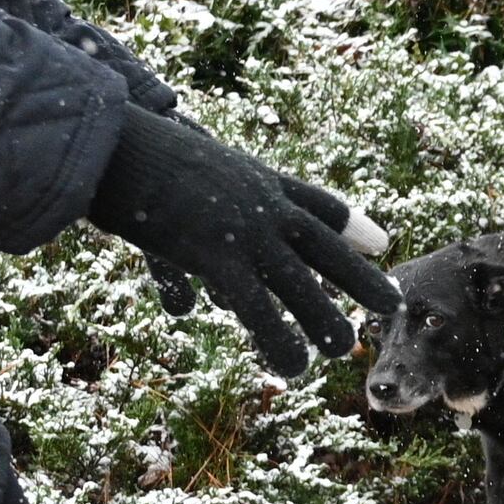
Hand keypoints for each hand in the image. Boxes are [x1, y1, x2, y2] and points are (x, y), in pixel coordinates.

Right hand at [91, 108, 400, 377]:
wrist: (112, 140)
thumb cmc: (132, 158)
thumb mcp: (178, 192)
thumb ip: (194, 248)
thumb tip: (192, 305)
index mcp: (256, 179)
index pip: (315, 202)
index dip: (349, 224)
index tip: (381, 241)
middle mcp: (260, 202)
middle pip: (323, 244)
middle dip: (359, 276)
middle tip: (392, 303)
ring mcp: (243, 228)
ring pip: (299, 280)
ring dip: (324, 317)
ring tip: (346, 349)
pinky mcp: (215, 254)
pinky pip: (256, 304)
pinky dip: (277, 336)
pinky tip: (293, 364)